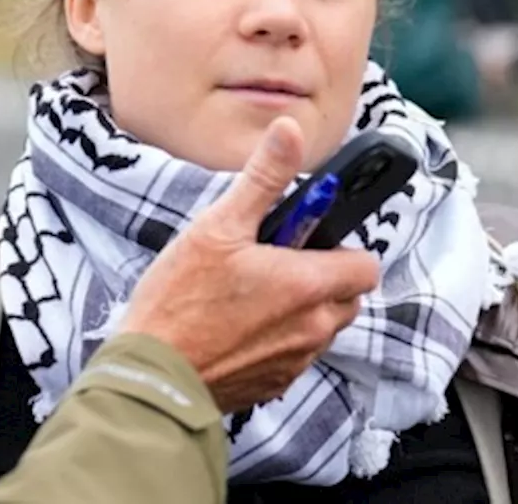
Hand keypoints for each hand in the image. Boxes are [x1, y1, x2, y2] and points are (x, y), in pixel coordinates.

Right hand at [119, 117, 380, 412]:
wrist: (151, 378)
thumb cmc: (179, 301)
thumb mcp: (219, 226)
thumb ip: (264, 178)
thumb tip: (290, 131)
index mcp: (309, 285)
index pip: (365, 265)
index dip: (340, 246)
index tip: (304, 238)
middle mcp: (313, 329)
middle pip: (347, 297)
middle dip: (321, 276)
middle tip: (271, 261)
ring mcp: (295, 362)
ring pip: (320, 327)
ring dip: (300, 309)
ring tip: (247, 293)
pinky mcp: (273, 385)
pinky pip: (293, 355)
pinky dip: (277, 339)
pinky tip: (235, 326)